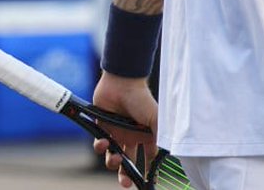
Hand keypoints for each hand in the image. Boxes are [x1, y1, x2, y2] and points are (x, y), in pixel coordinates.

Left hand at [92, 72, 157, 187]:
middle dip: (126, 174)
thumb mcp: (155, 119)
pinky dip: (101, 146)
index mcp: (146, 135)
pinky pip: (100, 144)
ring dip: (113, 162)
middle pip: (128, 161)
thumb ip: (160, 137)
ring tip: (115, 158)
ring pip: (113, 156)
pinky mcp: (103, 128)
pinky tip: (104, 142)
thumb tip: (163, 156)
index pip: (148, 157)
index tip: (146, 182)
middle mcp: (131, 135)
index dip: (148, 170)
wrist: (121, 83)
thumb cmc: (141, 99)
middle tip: (125, 182)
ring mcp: (117, 132)